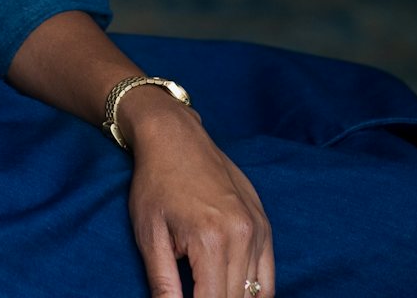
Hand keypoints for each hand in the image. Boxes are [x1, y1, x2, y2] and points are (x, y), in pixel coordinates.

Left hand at [125, 93, 274, 297]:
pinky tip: (231, 290)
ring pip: (256, 295)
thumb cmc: (155, 182)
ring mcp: (258, 229)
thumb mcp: (148, 234)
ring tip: (207, 290)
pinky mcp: (264, 224)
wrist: (173, 135)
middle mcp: (242, 236)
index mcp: (211, 241)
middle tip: (194, 293)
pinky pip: (268, 277)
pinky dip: (254, 293)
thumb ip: (163, 283)